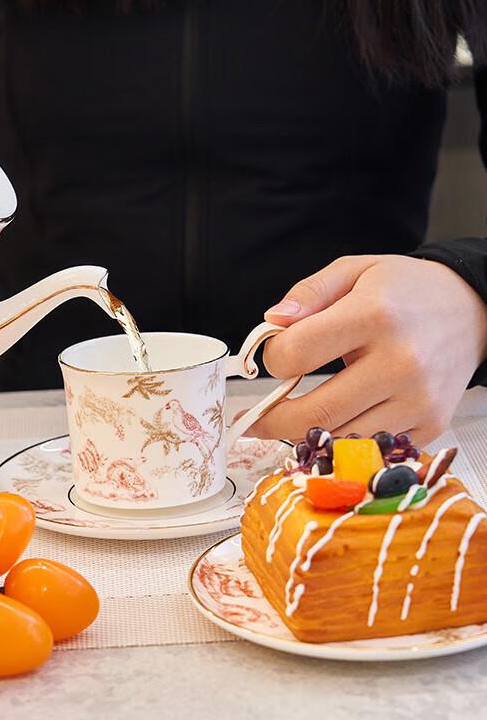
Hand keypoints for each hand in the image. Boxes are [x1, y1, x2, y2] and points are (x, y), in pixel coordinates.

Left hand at [249, 254, 486, 445]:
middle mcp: (400, 363)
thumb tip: (272, 322)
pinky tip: (333, 424)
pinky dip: (344, 443)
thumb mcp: (353, 271)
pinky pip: (371, 448)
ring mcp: (418, 400)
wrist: (472, 309)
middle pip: (315, 413)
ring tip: (289, 421)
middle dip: (272, 421)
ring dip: (306, 436)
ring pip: (341, 440)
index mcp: (373, 316)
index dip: (273, 359)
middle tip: (253, 421)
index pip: (297, 354)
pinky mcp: (431, 424)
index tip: (275, 357)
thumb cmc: (404, 290)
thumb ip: (307, 293)